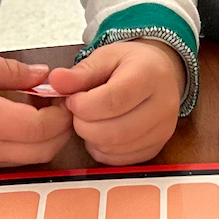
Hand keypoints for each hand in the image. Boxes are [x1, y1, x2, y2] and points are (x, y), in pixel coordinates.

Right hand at [0, 53, 73, 166]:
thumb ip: (11, 70)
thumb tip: (44, 75)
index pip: (47, 128)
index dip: (62, 110)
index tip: (62, 89)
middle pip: (48, 151)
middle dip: (61, 128)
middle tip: (56, 100)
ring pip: (33, 159)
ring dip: (46, 138)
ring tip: (36, 107)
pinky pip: (14, 161)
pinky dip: (28, 144)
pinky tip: (17, 119)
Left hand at [50, 39, 185, 165]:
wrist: (160, 74)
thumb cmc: (130, 64)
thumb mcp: (105, 57)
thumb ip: (80, 73)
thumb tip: (56, 81)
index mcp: (150, 75)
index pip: (114, 100)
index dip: (84, 105)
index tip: (72, 100)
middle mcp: (163, 105)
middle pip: (115, 130)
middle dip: (84, 125)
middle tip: (77, 112)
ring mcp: (163, 130)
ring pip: (116, 148)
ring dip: (92, 138)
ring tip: (89, 120)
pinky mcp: (156, 147)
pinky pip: (121, 160)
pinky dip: (102, 150)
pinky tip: (101, 133)